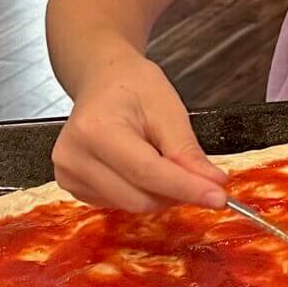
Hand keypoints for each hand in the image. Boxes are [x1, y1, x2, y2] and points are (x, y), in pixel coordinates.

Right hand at [52, 53, 227, 213]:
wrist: (102, 81)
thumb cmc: (133, 87)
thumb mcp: (168, 109)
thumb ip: (188, 152)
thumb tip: (212, 184)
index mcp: (96, 130)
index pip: (148, 172)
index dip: (187, 189)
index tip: (219, 198)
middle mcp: (74, 157)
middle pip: (139, 197)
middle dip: (177, 192)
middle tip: (199, 175)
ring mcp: (68, 175)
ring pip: (131, 205)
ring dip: (160, 194)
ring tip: (161, 158)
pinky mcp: (71, 187)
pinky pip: (118, 204)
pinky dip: (141, 192)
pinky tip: (141, 167)